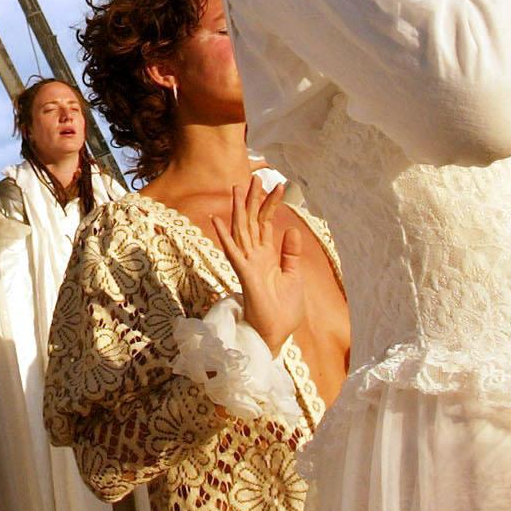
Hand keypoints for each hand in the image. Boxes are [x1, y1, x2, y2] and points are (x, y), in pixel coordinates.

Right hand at [214, 178, 307, 353]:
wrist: (276, 334)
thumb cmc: (283, 309)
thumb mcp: (294, 276)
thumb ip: (290, 254)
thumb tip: (292, 229)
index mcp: (266, 256)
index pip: (266, 224)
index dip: (271, 205)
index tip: (278, 185)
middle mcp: (254, 256)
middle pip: (251, 222)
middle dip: (253, 200)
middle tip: (255, 177)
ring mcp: (248, 264)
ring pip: (241, 231)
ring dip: (238, 210)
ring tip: (237, 188)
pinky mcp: (245, 274)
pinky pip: (233, 252)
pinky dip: (224, 236)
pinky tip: (217, 220)